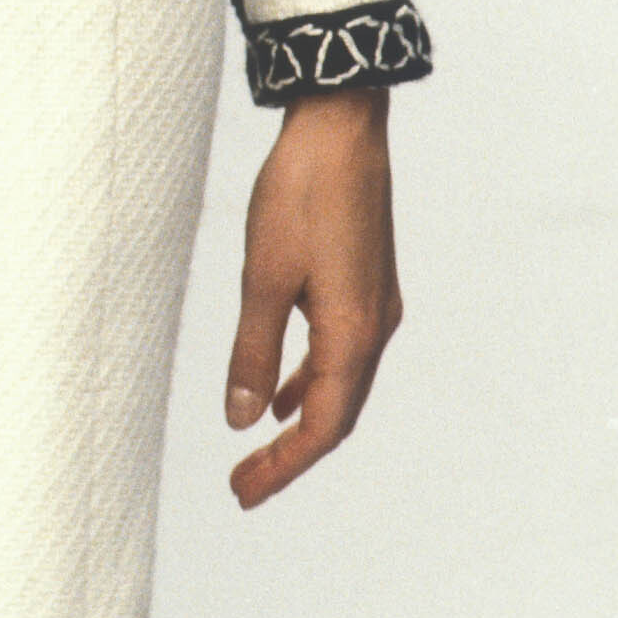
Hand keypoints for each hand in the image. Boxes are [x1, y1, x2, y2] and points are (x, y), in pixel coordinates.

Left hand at [225, 87, 400, 507]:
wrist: (341, 124)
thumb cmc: (300, 193)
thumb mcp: (263, 275)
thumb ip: (253, 351)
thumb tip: (243, 419)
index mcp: (353, 332)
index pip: (323, 426)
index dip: (284, 467)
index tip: (242, 493)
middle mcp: (375, 326)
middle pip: (337, 415)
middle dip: (291, 455)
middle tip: (243, 486)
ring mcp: (375, 305)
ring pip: (340, 385)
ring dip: (301, 421)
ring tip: (258, 450)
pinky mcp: (365, 283)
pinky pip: (341, 353)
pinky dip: (310, 381)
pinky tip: (282, 390)